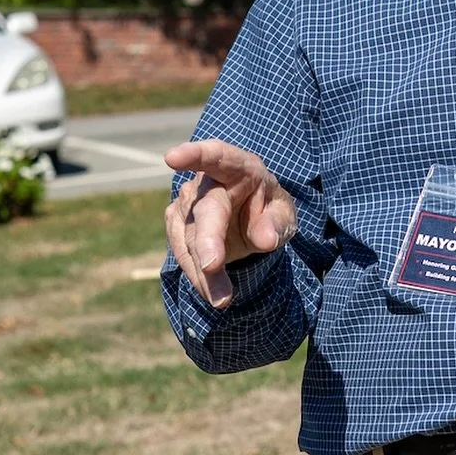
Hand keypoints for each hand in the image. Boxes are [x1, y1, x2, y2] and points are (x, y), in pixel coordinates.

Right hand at [163, 138, 296, 308]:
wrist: (250, 219)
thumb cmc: (267, 209)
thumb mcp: (283, 215)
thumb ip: (276, 223)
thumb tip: (266, 239)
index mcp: (239, 168)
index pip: (216, 156)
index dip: (194, 155)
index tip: (172, 158)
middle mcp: (208, 182)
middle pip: (205, 210)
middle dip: (207, 239)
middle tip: (212, 265)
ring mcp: (188, 203)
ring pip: (190, 238)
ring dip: (203, 271)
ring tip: (221, 299)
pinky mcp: (176, 224)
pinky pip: (183, 252)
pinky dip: (197, 276)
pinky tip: (211, 293)